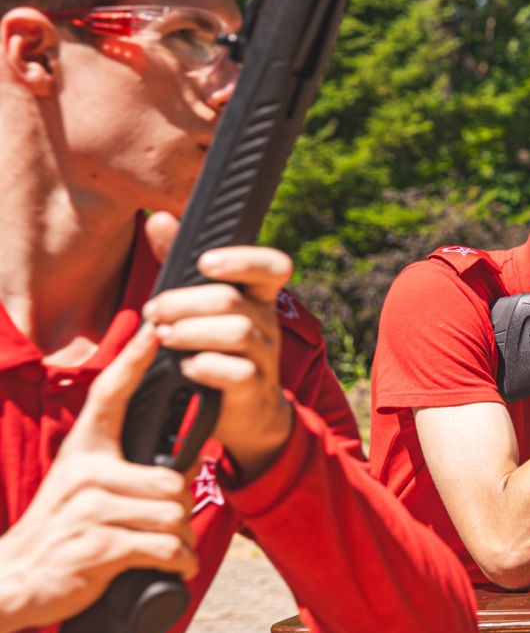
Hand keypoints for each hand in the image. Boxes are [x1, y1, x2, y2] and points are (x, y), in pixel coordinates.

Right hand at [0, 324, 196, 632]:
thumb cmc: (60, 534)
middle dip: (179, 512)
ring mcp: (89, 509)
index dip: (132, 361)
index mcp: (83, 452)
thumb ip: (122, 471)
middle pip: (172, 481)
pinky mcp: (97, 545)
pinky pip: (163, 547)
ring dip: (179, 541)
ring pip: (172, 515)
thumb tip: (181, 466)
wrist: (13, 581)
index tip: (154, 331)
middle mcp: (85, 473)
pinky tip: (169, 567)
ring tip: (166, 551)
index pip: (108, 395)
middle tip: (168, 530)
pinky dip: (175, 562)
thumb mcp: (81, 490)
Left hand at [140, 213, 294, 475]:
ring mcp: (266, 357)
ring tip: (163, 337)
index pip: (273, 265)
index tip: (205, 263)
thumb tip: (159, 218)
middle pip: (233, 299)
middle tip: (153, 310)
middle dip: (185, 302)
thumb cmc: (216, 350)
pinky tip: (185, 368)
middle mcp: (267, 323)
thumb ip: (180, 263)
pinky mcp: (254, 389)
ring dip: (190, 332)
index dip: (243, 259)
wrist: (245, 414)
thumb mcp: (200, 306)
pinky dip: (204, 367)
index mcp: (258, 297)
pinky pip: (236, 372)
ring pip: (237, 332)